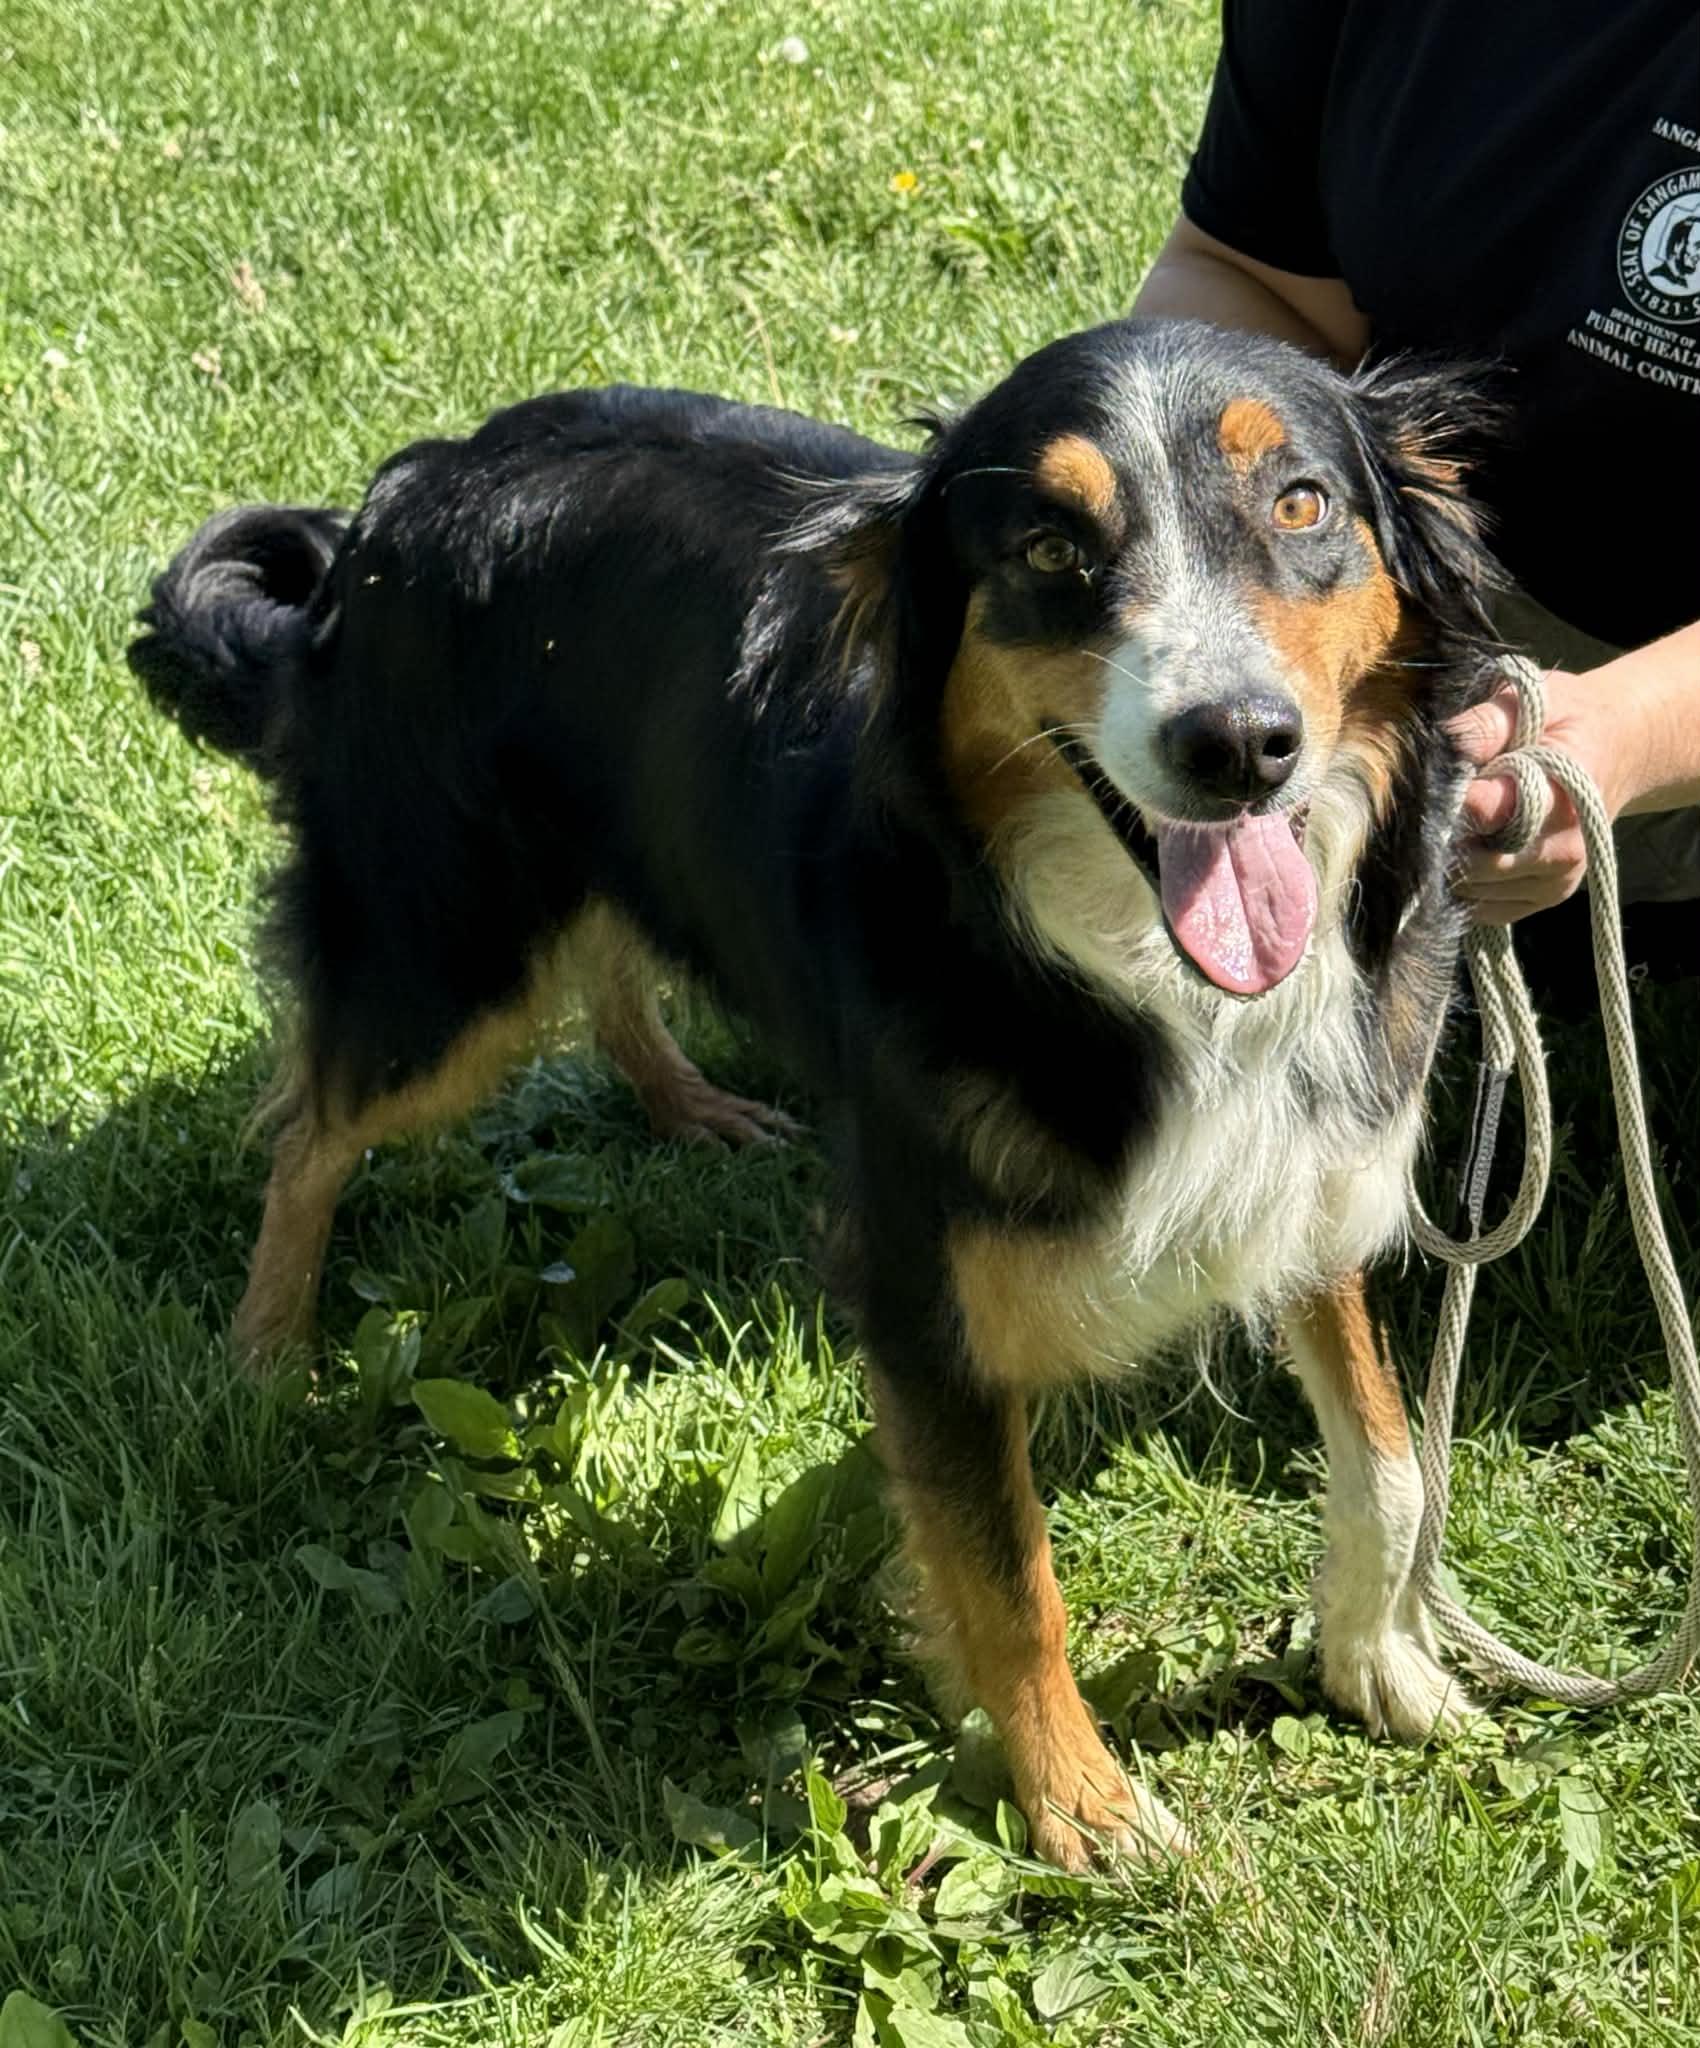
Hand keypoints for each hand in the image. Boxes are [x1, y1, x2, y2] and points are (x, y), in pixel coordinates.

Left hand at [1445, 668, 1638, 925]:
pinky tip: (1466, 849)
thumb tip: (1443, 747)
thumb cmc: (1558, 722)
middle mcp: (1563, 847)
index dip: (1448, 804)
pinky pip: (1481, 908)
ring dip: (1448, 864)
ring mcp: (1555, 881)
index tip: (1425, 790)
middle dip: (1440, 839)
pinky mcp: (1542, 900)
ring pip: (1471, 891)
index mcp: (1560, 792)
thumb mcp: (1529, 702)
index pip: (1490, 812)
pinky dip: (1462, 886)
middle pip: (1473, 862)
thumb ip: (1485, 725)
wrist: (1613, 751)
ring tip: (1453, 824)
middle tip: (1426, 810)